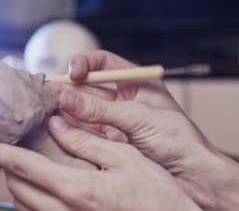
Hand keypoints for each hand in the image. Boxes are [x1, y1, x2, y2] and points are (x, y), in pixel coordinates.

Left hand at [0, 116, 200, 210]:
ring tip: (27, 163)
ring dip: (20, 183)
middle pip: (18, 188)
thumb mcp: (126, 158)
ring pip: (26, 206)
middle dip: (7, 166)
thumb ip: (87, 141)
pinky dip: (35, 198)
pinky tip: (48, 185)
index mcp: (75, 189)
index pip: (22, 167)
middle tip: (9, 146)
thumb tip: (57, 125)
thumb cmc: (156, 194)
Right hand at [56, 50, 223, 207]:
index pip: (104, 63)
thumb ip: (101, 109)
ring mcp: (115, 122)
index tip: (74, 73)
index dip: (86, 64)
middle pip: (88, 86)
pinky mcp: (109, 143)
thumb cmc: (178, 139)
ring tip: (46, 109)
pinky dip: (68, 129)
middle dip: (68, 88)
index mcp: (137, 83)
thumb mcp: (139, 117)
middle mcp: (124, 100)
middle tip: (48, 93)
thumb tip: (66, 96)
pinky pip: (84, 132)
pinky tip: (55, 127)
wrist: (192, 174)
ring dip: (64, 109)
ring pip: (82, 110)